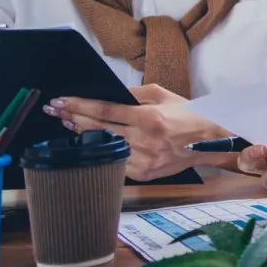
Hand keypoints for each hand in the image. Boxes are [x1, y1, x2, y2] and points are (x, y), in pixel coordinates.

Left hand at [44, 84, 226, 181]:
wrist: (211, 141)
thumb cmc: (189, 116)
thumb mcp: (164, 95)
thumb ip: (134, 93)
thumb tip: (108, 94)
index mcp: (149, 118)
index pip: (105, 111)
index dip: (80, 105)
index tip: (61, 101)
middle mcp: (144, 140)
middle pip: (98, 129)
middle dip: (73, 117)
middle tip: (55, 110)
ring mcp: (142, 159)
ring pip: (103, 146)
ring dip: (83, 134)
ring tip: (69, 123)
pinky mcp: (142, 173)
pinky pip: (114, 161)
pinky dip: (102, 151)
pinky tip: (91, 143)